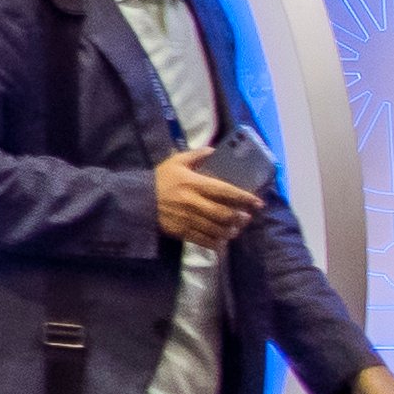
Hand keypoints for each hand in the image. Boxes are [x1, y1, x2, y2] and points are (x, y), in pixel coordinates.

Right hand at [151, 147, 265, 245]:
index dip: (244, 197)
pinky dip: (216, 243)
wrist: (136, 200)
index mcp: (193, 184)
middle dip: (239, 218)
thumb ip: (195, 155)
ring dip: (230, 231)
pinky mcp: (181, 231)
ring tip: (236, 229)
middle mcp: (193, 202)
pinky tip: (222, 241)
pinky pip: (204, 240)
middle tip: (247, 217)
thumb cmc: (159, 180)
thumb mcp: (175, 162)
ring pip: (216, 229)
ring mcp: (187, 219)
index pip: (225, 191)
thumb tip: (214, 150)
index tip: (257, 202)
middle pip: (224, 214)